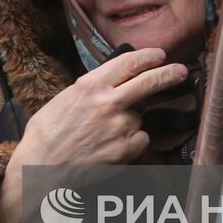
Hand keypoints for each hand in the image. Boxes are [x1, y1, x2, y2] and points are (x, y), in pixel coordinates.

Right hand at [12, 47, 189, 168]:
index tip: (159, 55)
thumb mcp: (65, 98)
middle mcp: (108, 101)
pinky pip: (140, 139)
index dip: (147, 57)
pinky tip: (110, 148)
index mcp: (90, 85)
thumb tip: (112, 81)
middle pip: (149, 82)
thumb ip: (91, 88)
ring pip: (139, 117)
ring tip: (103, 135)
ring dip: (130, 122)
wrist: (41, 167)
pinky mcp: (125, 149)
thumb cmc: (47, 134)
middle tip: (181, 71)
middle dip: (169, 74)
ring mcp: (119, 126)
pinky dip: (132, 143)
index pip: (128, 63)